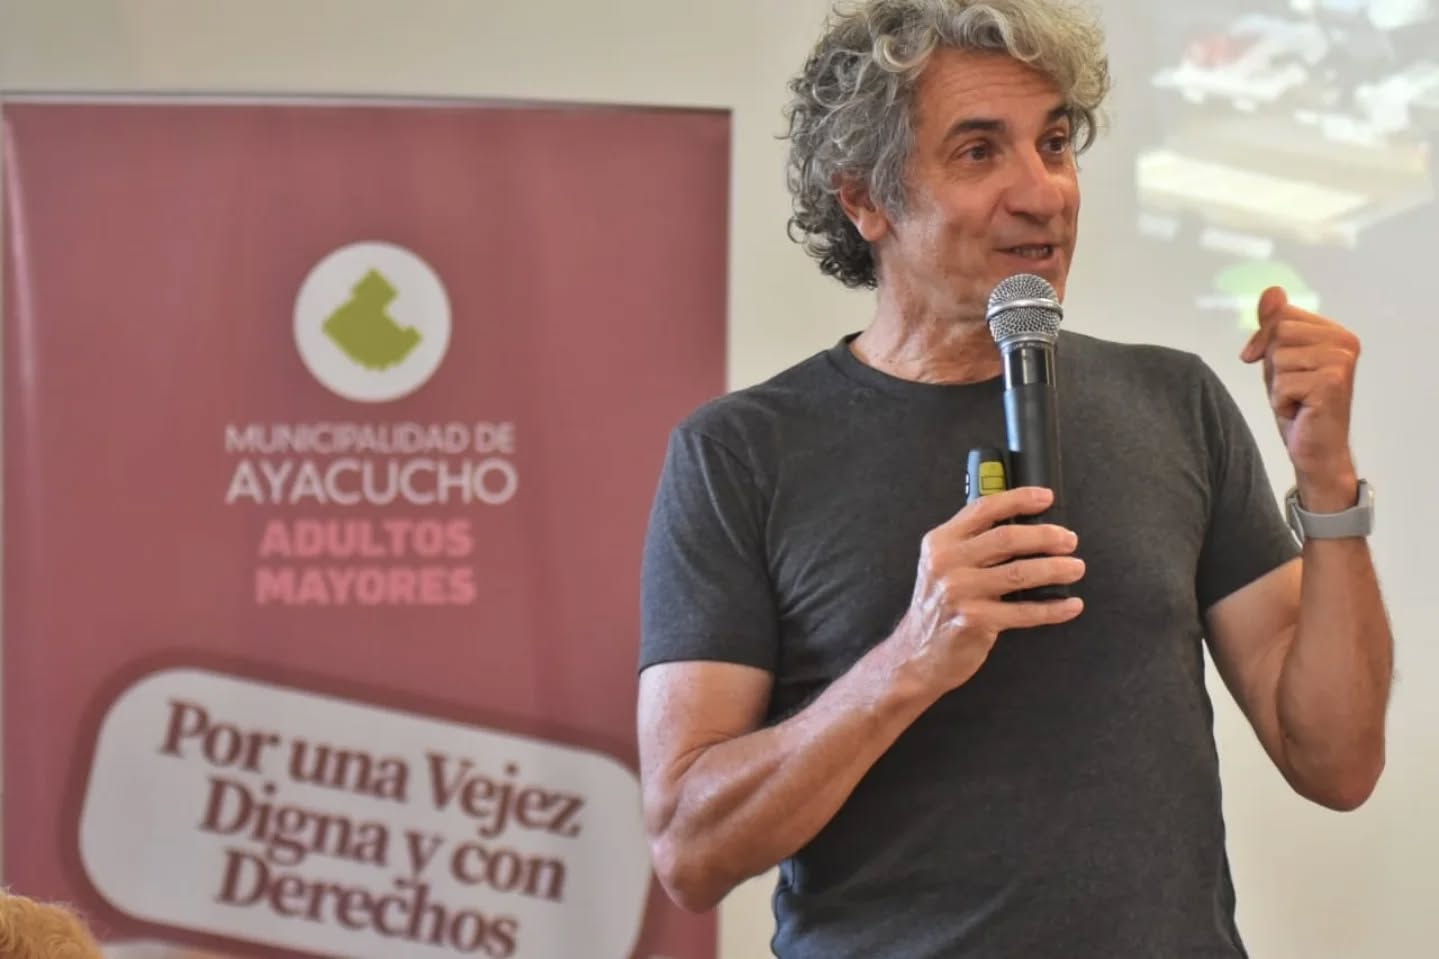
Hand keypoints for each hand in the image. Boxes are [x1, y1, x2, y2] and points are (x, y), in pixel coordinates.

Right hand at [894, 486, 1083, 694]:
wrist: (916, 654)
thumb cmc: (938, 607)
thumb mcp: (942, 566)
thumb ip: (971, 544)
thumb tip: (1023, 526)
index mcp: (941, 542)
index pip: (983, 510)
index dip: (1018, 500)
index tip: (1046, 498)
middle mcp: (947, 563)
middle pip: (1007, 538)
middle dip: (1046, 536)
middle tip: (1069, 540)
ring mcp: (960, 592)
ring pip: (1020, 573)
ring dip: (1055, 569)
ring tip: (1075, 568)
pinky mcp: (975, 620)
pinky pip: (1024, 612)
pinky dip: (1053, 608)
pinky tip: (1070, 605)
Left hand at [1241, 287, 1360, 509]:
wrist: (1314, 448)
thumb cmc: (1297, 403)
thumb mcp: (1278, 359)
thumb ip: (1274, 324)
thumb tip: (1271, 291)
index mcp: (1335, 332)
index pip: (1281, 317)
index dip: (1264, 342)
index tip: (1272, 365)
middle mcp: (1345, 342)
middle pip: (1279, 334)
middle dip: (1273, 365)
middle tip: (1293, 387)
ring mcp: (1341, 362)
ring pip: (1278, 359)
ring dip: (1277, 386)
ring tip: (1298, 399)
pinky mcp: (1331, 384)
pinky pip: (1280, 384)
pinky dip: (1281, 402)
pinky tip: (1300, 411)